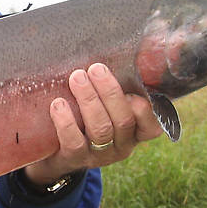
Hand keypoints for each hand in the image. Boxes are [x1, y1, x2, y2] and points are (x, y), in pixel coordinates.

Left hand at [24, 64, 162, 185]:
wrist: (54, 154)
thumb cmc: (85, 118)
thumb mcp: (105, 106)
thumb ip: (113, 87)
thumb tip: (116, 47)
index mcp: (134, 133)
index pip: (152, 127)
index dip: (144, 109)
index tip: (131, 86)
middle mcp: (121, 147)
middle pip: (123, 121)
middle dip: (110, 92)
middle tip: (96, 69)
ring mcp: (98, 155)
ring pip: (100, 129)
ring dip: (89, 100)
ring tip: (77, 78)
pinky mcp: (74, 159)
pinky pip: (74, 141)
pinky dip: (66, 121)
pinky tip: (58, 104)